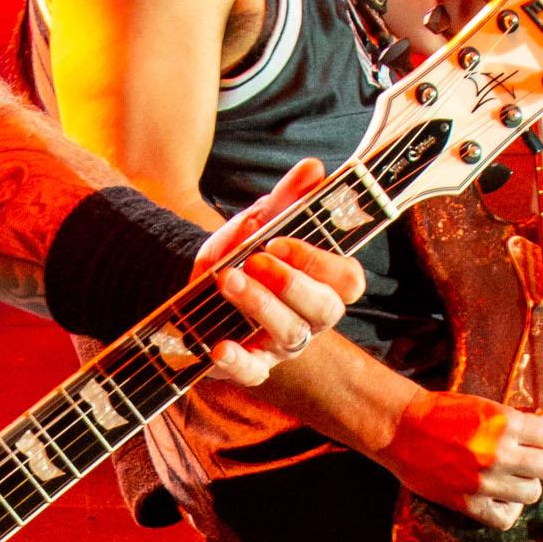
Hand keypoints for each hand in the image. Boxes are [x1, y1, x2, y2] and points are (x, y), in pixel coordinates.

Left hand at [195, 160, 365, 385]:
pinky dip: (237, 361)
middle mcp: (309, 317)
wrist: (194, 286)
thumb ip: (287, 199)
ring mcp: (281, 345)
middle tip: (255, 259)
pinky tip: (219, 346)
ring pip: (290, 334)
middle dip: (291, 284)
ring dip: (259, 305)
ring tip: (226, 278)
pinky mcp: (250, 366)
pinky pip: (253, 373)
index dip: (320, 263)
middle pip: (325, 311)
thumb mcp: (259, 223)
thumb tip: (314, 168)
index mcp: (322, 282)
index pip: (348, 280)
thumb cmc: (241, 256)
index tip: (280, 241)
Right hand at [384, 389, 542, 527]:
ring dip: (526, 485)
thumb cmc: (443, 413)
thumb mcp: (486, 406)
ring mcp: (484, 481)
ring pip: (532, 493)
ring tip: (512, 478)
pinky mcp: (467, 503)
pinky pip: (506, 518)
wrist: (402, 429)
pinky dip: (509, 510)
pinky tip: (501, 497)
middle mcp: (499, 452)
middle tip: (533, 460)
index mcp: (506, 423)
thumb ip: (519, 419)